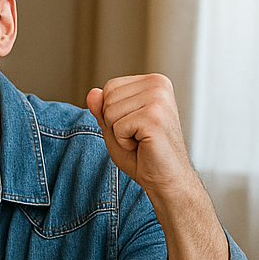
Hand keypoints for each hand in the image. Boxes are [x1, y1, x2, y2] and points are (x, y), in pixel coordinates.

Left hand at [86, 75, 194, 203]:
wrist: (166, 177)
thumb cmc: (143, 153)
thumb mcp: (115, 127)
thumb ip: (103, 109)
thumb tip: (92, 92)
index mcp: (153, 82)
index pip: (109, 87)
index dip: (111, 112)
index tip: (133, 125)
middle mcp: (159, 85)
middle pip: (107, 99)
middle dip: (113, 123)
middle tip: (137, 135)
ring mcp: (159, 100)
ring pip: (110, 112)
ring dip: (118, 133)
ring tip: (140, 140)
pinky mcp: (155, 117)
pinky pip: (117, 127)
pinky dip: (123, 142)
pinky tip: (142, 145)